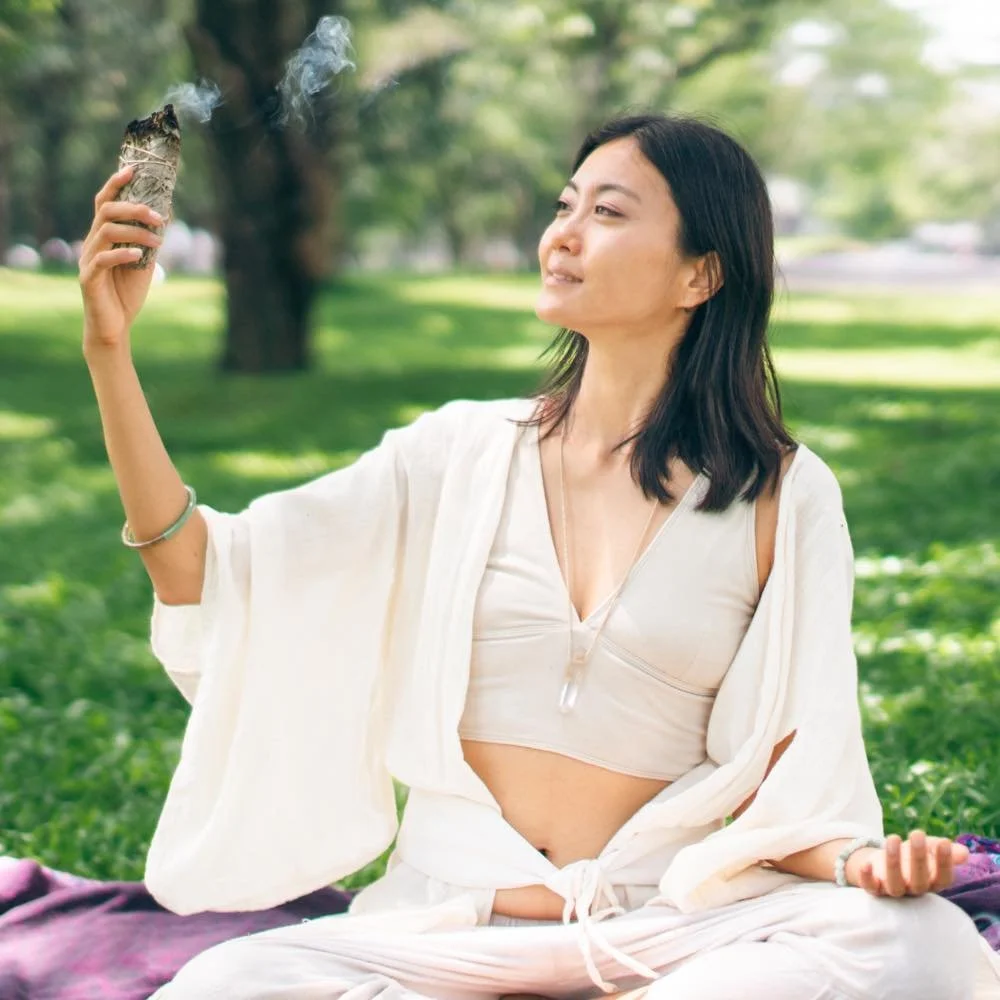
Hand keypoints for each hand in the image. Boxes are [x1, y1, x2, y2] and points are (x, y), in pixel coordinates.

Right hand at [79, 165, 164, 352]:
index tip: (133, 170)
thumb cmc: (127, 293)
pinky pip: (102, 260)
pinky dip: (122, 254)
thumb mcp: (145, 261)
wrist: (114, 326)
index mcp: (103, 236)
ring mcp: (88, 260)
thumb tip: (167, 212)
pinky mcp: (89, 279)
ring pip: (106, 232)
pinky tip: (139, 256)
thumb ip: (150, 238)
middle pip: (105, 211)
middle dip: (133, 208)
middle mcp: (92, 243)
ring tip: (159, 241)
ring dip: (136, 233)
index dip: (115, 184)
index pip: (104, 202)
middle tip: (159, 216)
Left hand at [848, 831, 968, 896]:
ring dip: (894, 862)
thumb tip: (964, 852)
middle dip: (919, 858)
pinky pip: (871, 888)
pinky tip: (866, 864)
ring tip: (893, 838)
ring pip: (895, 884)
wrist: (883, 864)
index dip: (945, 862)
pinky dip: (867, 878)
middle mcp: (914, 890)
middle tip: (917, 833)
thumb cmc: (910, 856)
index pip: (943, 878)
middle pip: (919, 881)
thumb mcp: (926, 849)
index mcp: (932, 882)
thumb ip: (942, 849)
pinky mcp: (874, 888)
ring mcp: (893, 890)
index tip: (944, 842)